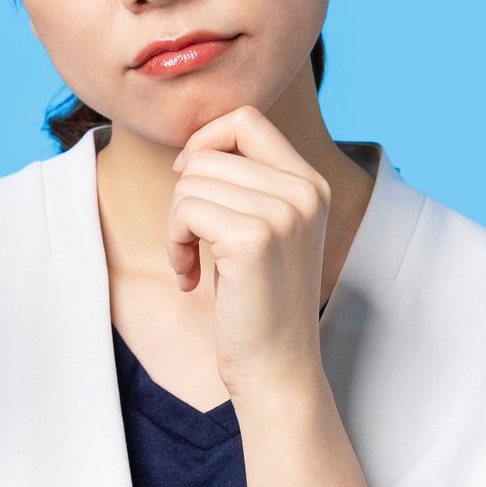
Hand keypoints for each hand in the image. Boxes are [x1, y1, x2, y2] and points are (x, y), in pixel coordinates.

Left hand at [167, 105, 332, 391]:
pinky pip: (185, 210)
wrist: (277, 367)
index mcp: (311, 183)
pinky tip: (189, 277)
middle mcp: (304, 191)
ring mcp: (283, 212)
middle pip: (210, 152)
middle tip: (192, 242)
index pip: (246, 119)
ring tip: (193, 264)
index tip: (191, 182)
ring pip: (192, 181)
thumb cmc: (259, 303)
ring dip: (177, 224)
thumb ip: (248, 184)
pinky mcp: (253, 238)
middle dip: (185, 195)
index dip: (206, 142)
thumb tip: (194, 147)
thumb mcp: (266, 230)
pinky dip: (174, 242)